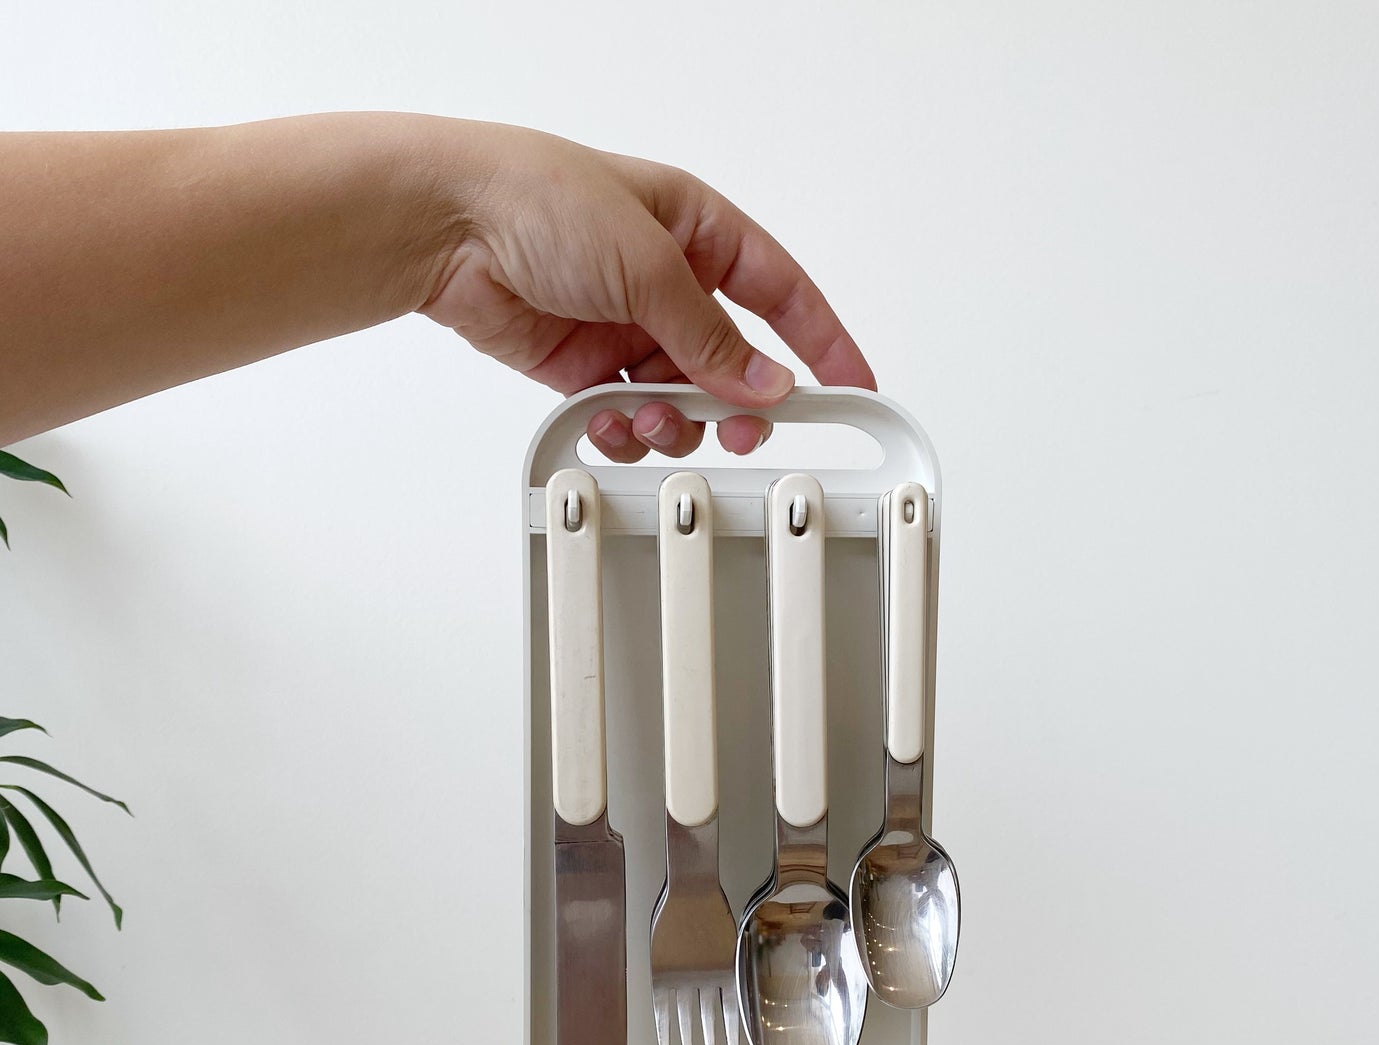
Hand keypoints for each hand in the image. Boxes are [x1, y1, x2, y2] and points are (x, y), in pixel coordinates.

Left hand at [418, 123, 874, 460]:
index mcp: (697, 232)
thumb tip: (764, 383)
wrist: (445, 228)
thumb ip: (710, 336)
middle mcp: (666, 283)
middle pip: (731, 363)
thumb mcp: (646, 264)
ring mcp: (625, 328)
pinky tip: (612, 423)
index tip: (853, 388)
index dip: (822, 342)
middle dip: (736, 404)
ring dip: (673, 421)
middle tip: (740, 431)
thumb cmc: (536, 200)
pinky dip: (624, 430)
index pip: (781, 293)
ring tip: (650, 416)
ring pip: (680, 399)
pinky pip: (626, 416)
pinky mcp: (583, 368)